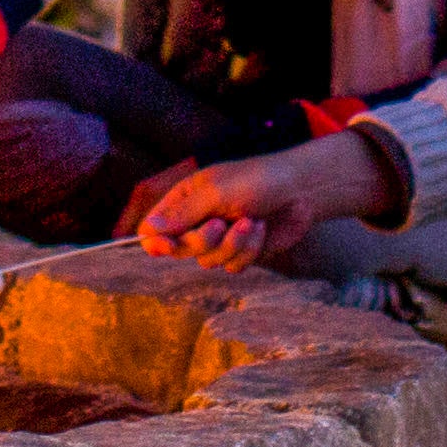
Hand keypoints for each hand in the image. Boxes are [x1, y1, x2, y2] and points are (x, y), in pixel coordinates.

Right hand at [130, 133, 400, 272]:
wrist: (301, 190)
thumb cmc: (258, 180)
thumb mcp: (216, 192)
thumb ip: (182, 214)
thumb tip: (146, 232)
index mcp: (185, 199)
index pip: (154, 228)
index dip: (156, 241)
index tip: (168, 245)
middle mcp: (198, 220)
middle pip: (180, 250)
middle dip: (203, 240)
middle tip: (221, 224)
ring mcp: (220, 238)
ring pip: (208, 262)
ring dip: (233, 244)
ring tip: (252, 222)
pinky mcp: (241, 253)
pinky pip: (233, 267)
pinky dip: (249, 251)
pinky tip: (261, 230)